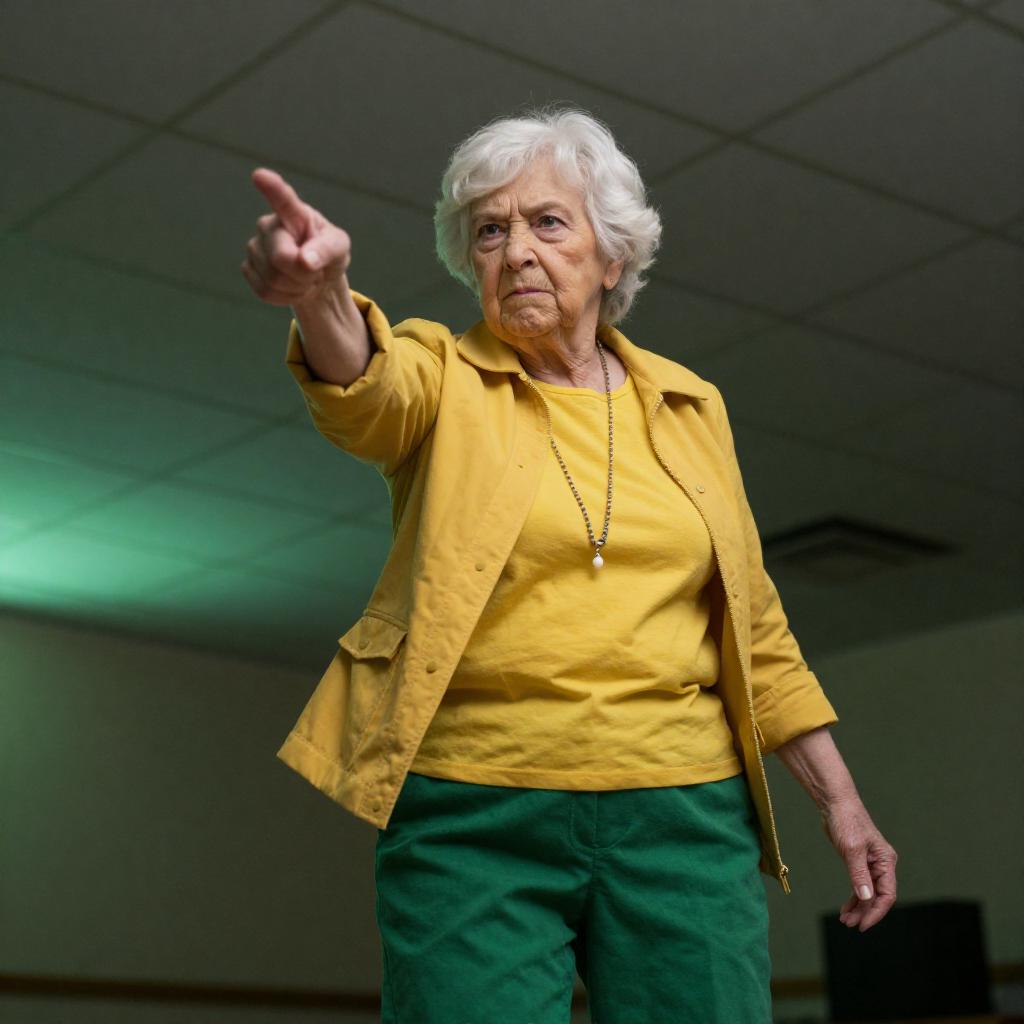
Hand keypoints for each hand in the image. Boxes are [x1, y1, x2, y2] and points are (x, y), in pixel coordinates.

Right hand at [241, 167, 351, 306]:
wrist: (316, 278)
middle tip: (314, 271)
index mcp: (294, 213)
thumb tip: (304, 261)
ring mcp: (254, 246)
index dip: (271, 188)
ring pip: (273, 279)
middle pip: (280, 258)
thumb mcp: (339, 248)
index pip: (282, 199)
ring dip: (296, 287)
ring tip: (303, 277)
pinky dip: (285, 297)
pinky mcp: (248, 268)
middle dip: (303, 273)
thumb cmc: (328, 254)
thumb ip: (326, 250)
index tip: (260, 176)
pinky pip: (266, 292)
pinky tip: (290, 287)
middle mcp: (268, 225)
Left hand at [821, 797, 897, 931]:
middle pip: (877, 897)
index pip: (887, 895)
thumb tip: (866, 899)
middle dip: (865, 912)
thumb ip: (859, 874)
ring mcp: (870, 864)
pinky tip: (846, 908)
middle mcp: (881, 865)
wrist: (835, 803)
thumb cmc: (846, 821)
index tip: (863, 925)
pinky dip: (854, 898)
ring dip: (858, 908)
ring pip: (868, 893)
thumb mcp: (852, 849)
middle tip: (849, 924)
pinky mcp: (858, 862)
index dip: (876, 912)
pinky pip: (859, 885)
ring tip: (845, 920)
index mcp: (886, 862)